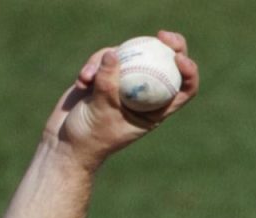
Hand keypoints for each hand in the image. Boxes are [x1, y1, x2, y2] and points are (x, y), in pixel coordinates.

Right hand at [43, 30, 199, 167]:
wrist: (66, 142)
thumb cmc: (90, 136)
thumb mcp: (101, 111)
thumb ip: (108, 83)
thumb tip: (114, 53)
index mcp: (155, 111)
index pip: (184, 90)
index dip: (189, 72)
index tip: (179, 58)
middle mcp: (144, 95)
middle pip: (164, 64)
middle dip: (166, 47)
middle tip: (161, 35)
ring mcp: (124, 83)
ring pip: (129, 56)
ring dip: (106, 61)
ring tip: (88, 79)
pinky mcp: (105, 76)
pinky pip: (104, 59)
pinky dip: (91, 66)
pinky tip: (81, 81)